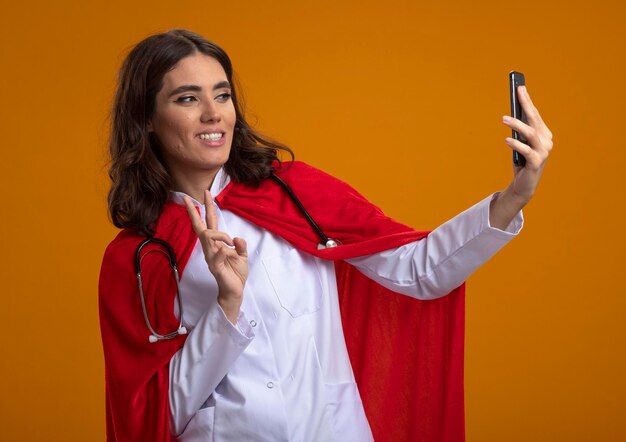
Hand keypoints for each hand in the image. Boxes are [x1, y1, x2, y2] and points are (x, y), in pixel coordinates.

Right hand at [184, 190, 247, 322]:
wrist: (235, 290)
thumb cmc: (236, 272)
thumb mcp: (243, 255)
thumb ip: (240, 244)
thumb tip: (237, 237)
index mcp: (216, 243)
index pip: (209, 222)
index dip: (207, 208)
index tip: (205, 193)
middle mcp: (210, 248)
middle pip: (200, 227)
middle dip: (194, 212)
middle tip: (188, 198)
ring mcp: (211, 257)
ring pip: (207, 237)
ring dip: (220, 234)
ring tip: (231, 241)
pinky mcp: (216, 267)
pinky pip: (216, 255)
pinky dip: (220, 250)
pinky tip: (226, 248)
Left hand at [491, 86, 552, 229]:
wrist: (524, 185)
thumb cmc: (521, 161)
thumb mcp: (520, 143)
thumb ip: (519, 131)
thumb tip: (509, 115)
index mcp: (544, 134)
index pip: (534, 114)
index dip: (527, 101)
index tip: (519, 88)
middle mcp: (546, 141)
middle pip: (535, 120)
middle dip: (526, 105)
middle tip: (516, 93)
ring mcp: (543, 152)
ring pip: (531, 134)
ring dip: (517, 125)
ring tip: (503, 119)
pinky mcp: (536, 163)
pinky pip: (527, 151)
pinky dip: (517, 144)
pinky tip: (507, 140)